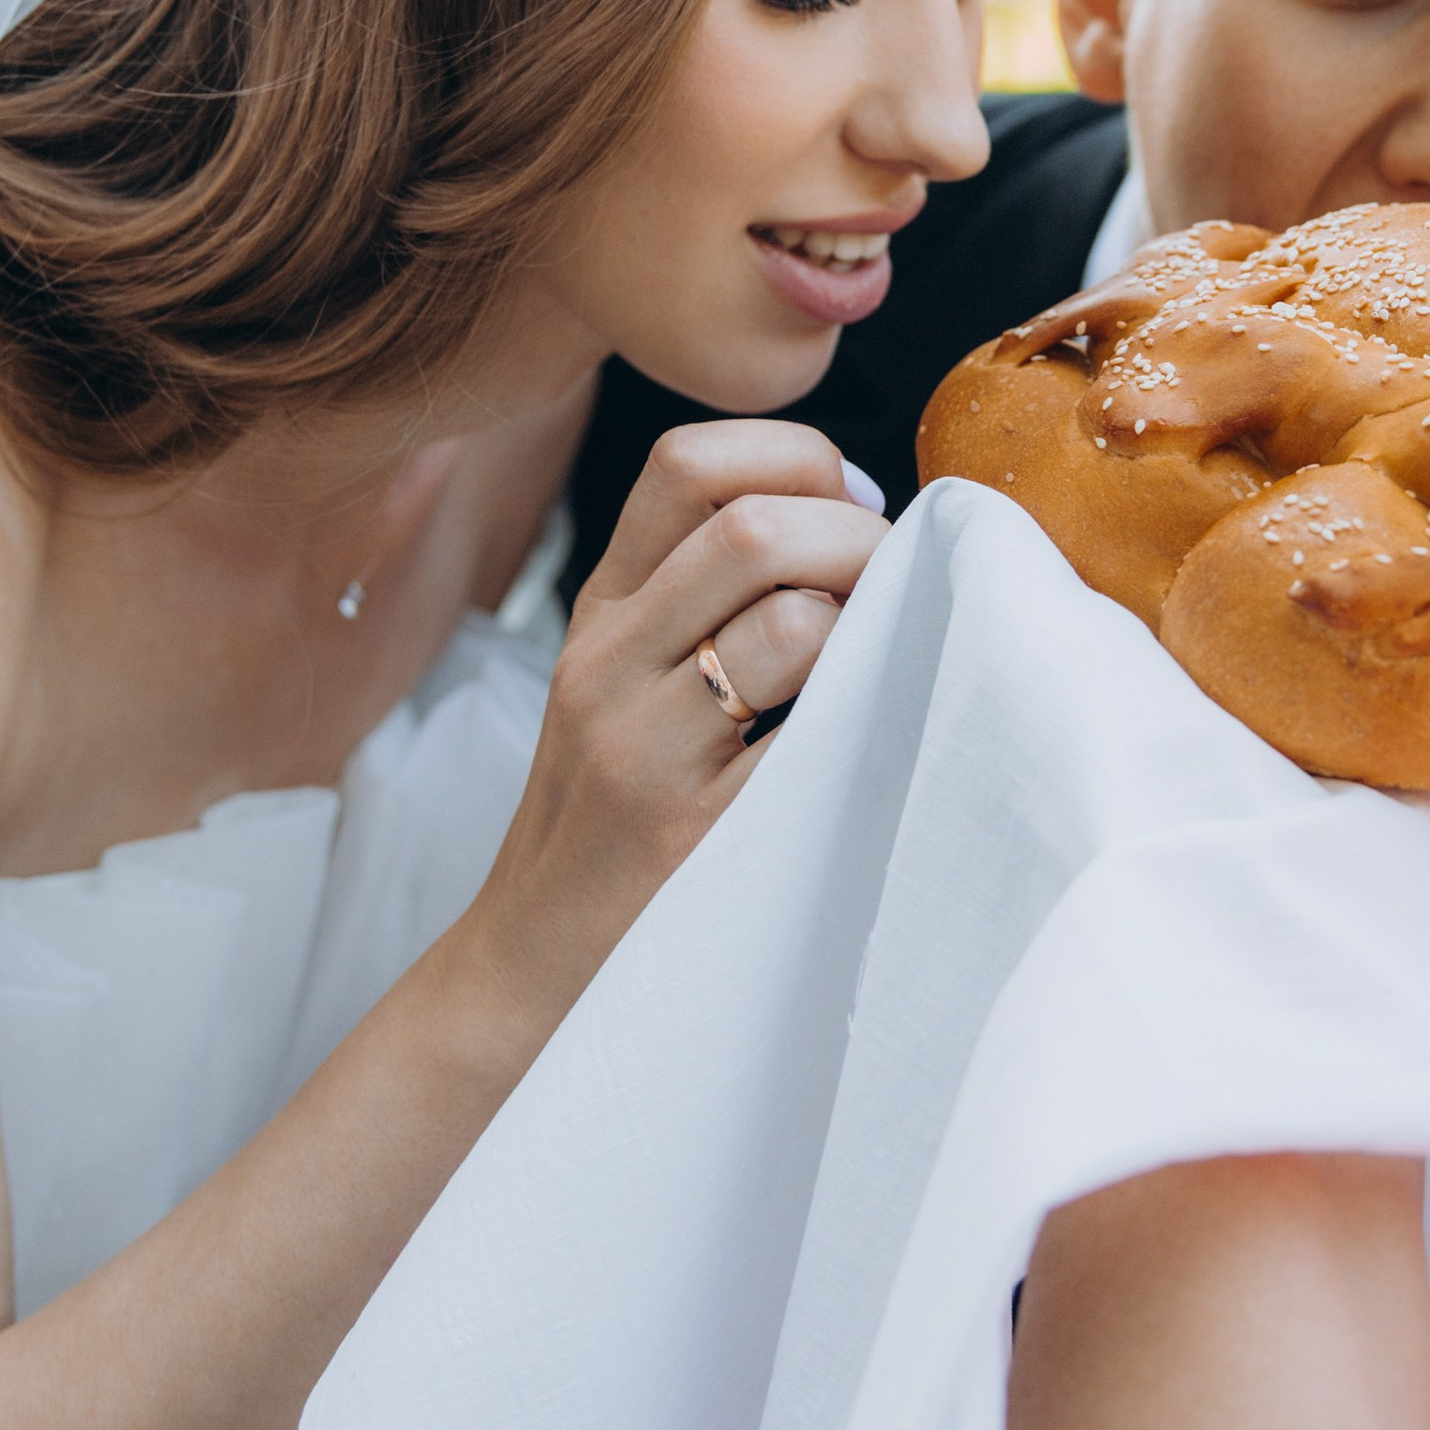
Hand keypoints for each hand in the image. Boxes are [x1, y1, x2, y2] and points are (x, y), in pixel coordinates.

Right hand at [464, 421, 887, 1038]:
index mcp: (600, 610)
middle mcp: (608, 661)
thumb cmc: (608, 823)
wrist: (527, 971)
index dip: (797, 458)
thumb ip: (705, 600)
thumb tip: (864, 517)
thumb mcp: (623, 686)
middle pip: (752, 527)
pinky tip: (884, 733)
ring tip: (889, 662)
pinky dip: (873, 713)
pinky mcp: (692, 833)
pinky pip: (814, 738)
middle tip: (902, 590)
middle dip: (860, 538)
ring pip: (791, 621)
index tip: (855, 505)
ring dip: (876, 624)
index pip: (685, 465)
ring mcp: (644, 747)